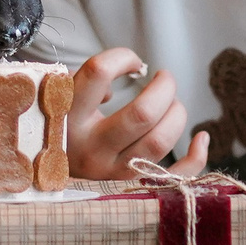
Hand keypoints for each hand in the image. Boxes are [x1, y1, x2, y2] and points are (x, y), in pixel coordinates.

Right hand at [67, 48, 209, 179]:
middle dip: (164, 88)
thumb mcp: (62, 99)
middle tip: (164, 78)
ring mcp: (111, 172)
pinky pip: (172, 177)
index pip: (98, 73)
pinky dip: (196, 158)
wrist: (44, 172)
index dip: (123, 58)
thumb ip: (91, 81)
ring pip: (159, 142)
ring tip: (172, 103)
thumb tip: (134, 71)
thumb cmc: (61, 124)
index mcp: (68, 117)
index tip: (134, 62)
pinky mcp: (129, 187)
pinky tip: (201, 137)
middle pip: (142, 113)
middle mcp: (90, 148)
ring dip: (177, 115)